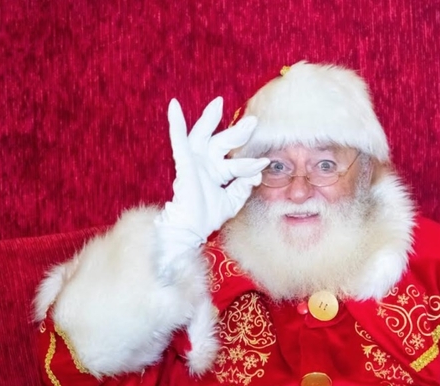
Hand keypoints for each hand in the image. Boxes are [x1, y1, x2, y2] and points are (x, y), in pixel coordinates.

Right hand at [154, 97, 267, 275]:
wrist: (190, 229)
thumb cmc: (207, 216)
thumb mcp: (232, 201)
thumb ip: (244, 187)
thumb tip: (257, 174)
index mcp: (217, 172)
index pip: (237, 163)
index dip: (250, 163)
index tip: (264, 161)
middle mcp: (206, 163)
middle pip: (223, 142)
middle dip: (238, 132)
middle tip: (253, 121)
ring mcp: (194, 162)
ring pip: (203, 135)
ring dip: (210, 119)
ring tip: (218, 103)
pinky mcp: (185, 163)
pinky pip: (179, 140)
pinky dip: (176, 123)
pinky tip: (174, 106)